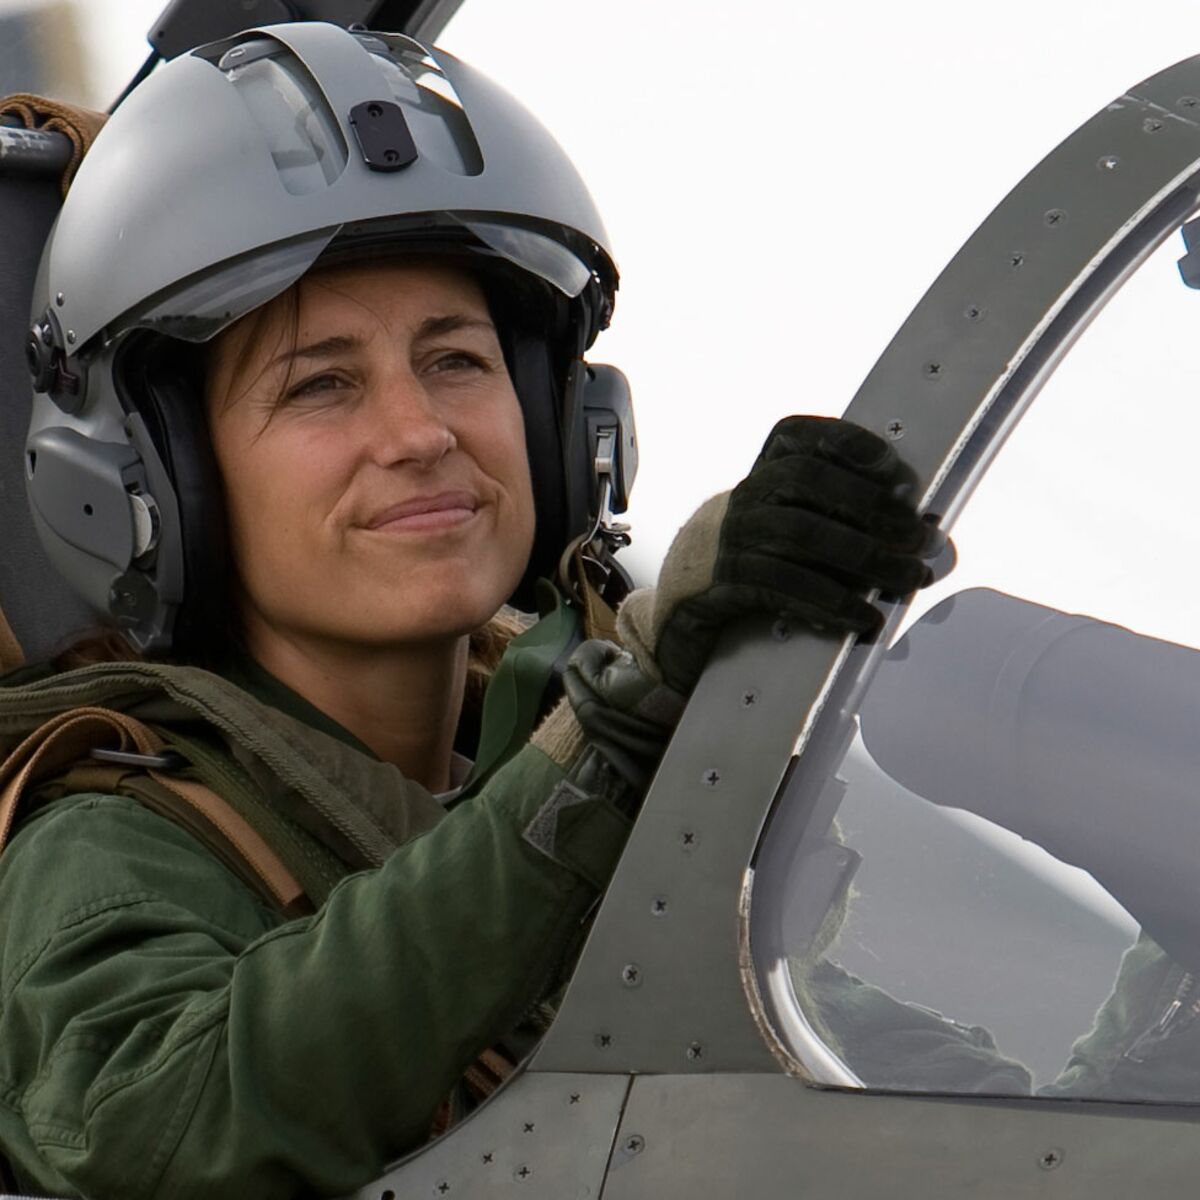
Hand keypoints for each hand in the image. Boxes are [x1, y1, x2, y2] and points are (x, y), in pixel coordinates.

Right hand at [618, 416, 943, 694]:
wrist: (684, 605)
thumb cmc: (762, 564)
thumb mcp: (799, 533)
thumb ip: (856, 530)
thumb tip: (939, 550)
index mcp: (765, 472)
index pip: (801, 436)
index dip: (848, 443)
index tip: (895, 469)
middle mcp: (747, 495)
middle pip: (808, 481)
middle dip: (871, 505)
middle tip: (919, 538)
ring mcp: (732, 536)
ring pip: (801, 534)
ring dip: (863, 557)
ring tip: (908, 579)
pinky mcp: (724, 581)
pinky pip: (781, 585)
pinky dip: (828, 601)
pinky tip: (862, 618)